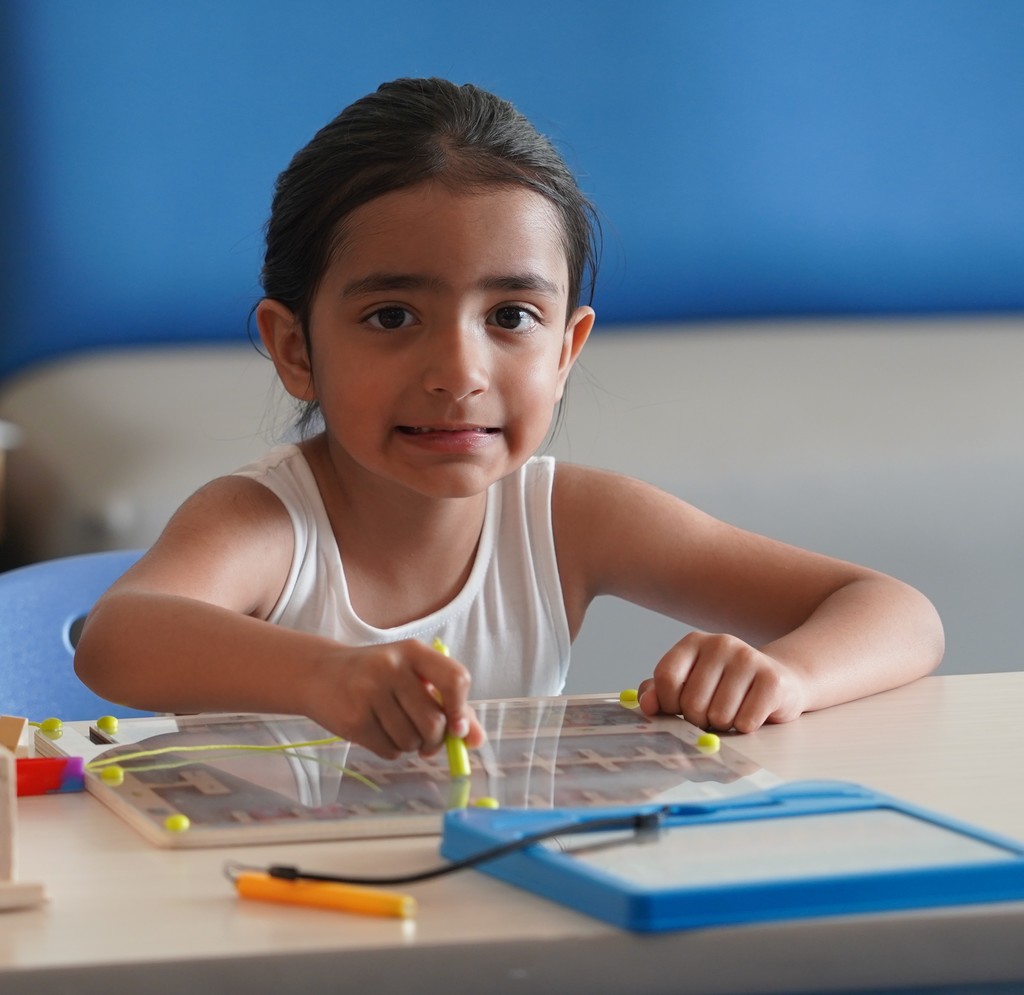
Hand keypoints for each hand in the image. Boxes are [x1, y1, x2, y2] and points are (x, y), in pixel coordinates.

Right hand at [304, 638, 484, 758]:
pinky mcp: (353, 719)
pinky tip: (380, 733)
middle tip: (427, 741)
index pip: (455, 680)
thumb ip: (450, 704)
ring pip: (412, 740)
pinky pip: (389, 751)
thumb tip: (476, 740)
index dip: (461, 710)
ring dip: (411, 746)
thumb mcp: (413, 676)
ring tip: (397, 730)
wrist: (319, 673)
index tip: (457, 729)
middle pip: (434, 722)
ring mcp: (369, 693)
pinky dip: (392, 750)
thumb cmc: (377, 676)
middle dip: (435, 740)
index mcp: (414, 652)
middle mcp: (392, 668)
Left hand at [637, 631, 806, 732]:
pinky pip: (745, 722)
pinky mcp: (772, 680)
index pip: (666, 677)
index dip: (668, 703)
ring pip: (718, 716)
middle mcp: (720, 643)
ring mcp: (748, 658)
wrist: (777, 683)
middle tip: (710, 713)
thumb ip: (660, 693)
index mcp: (693, 642)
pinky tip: (751, 713)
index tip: (678, 709)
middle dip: (698, 719)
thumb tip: (647, 704)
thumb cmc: (724, 688)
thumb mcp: (688, 685)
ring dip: (723, 725)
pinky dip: (744, 728)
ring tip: (732, 711)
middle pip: (691, 701)